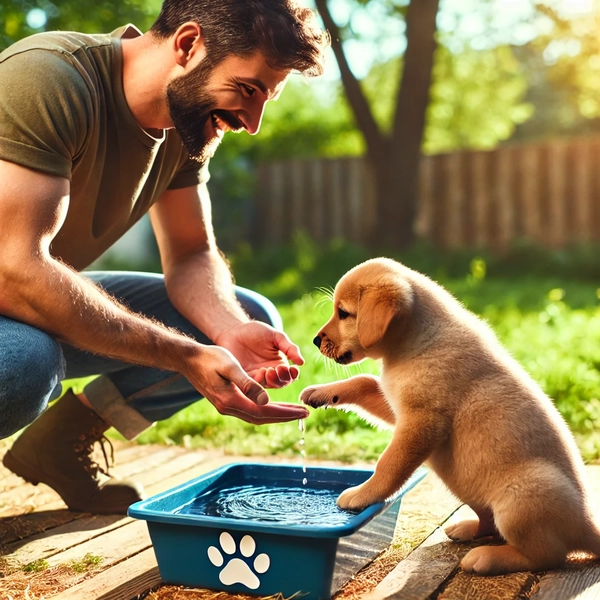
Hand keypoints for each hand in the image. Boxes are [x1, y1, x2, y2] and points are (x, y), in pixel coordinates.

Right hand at [184, 344, 307, 423]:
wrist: (188, 359)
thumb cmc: (210, 357)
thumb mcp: (231, 366)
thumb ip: (248, 384)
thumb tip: (266, 400)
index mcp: (231, 400)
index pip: (265, 412)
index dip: (285, 413)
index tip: (302, 412)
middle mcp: (228, 408)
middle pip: (262, 418)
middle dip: (285, 416)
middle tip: (304, 414)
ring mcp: (226, 407)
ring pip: (256, 416)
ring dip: (276, 414)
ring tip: (293, 411)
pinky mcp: (225, 402)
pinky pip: (250, 410)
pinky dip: (265, 409)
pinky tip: (273, 404)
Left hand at [215, 321, 304, 388]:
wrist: (233, 331)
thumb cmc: (255, 332)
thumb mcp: (276, 336)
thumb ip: (289, 348)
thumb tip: (302, 362)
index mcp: (280, 364)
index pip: (290, 375)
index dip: (293, 374)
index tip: (292, 368)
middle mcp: (270, 373)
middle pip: (281, 383)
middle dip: (282, 378)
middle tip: (278, 369)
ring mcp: (257, 377)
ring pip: (268, 386)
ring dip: (270, 381)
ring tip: (268, 370)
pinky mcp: (244, 378)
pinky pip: (253, 385)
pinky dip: (258, 382)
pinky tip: (259, 373)